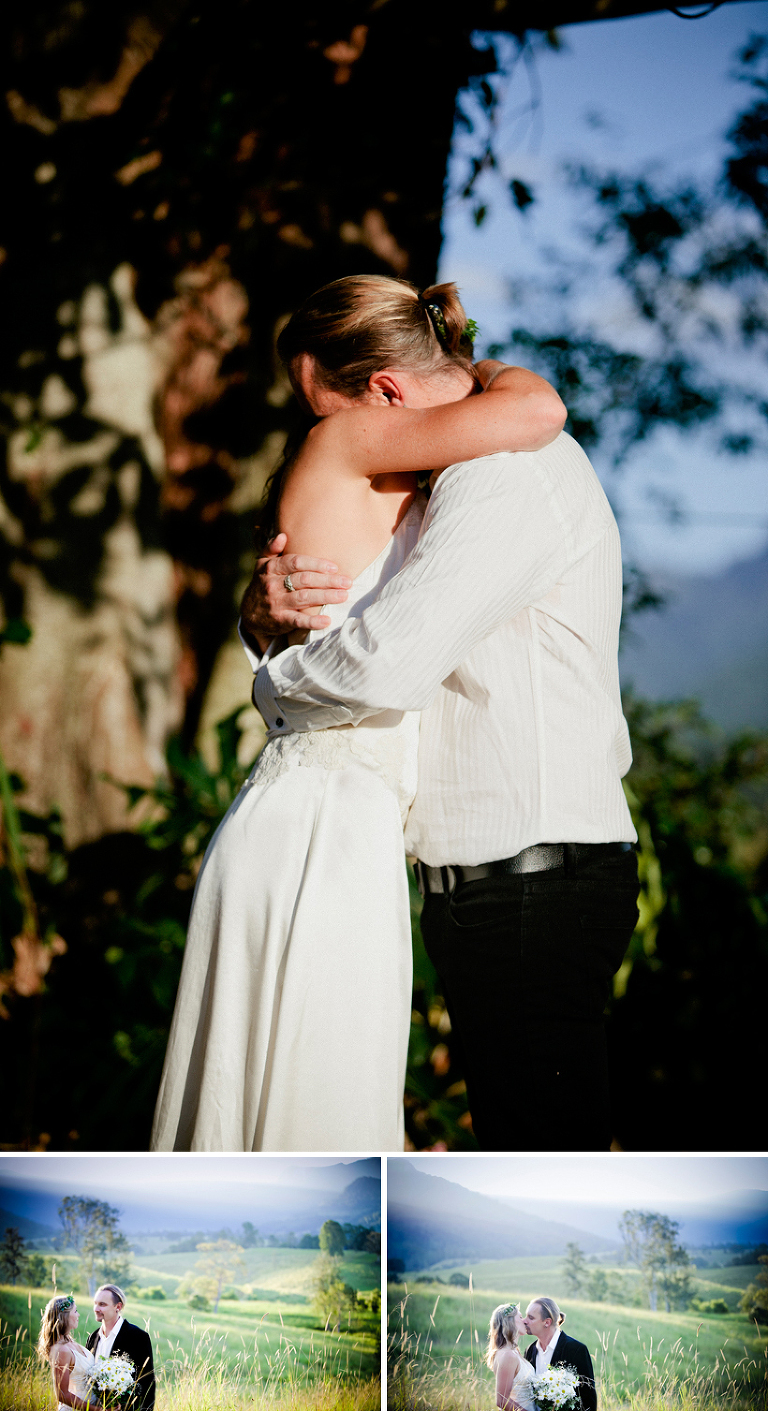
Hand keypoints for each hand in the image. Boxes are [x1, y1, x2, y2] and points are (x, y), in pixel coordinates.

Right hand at [240, 534, 351, 651]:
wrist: (250, 613)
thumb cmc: (263, 583)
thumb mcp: (262, 564)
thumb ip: (271, 549)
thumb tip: (282, 535)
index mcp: (271, 568)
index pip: (296, 563)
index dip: (316, 564)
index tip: (334, 567)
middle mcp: (273, 585)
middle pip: (304, 580)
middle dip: (327, 581)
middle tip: (347, 582)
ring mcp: (276, 603)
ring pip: (304, 598)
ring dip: (326, 597)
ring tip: (344, 596)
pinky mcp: (280, 620)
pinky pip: (297, 621)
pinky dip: (312, 622)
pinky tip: (327, 620)